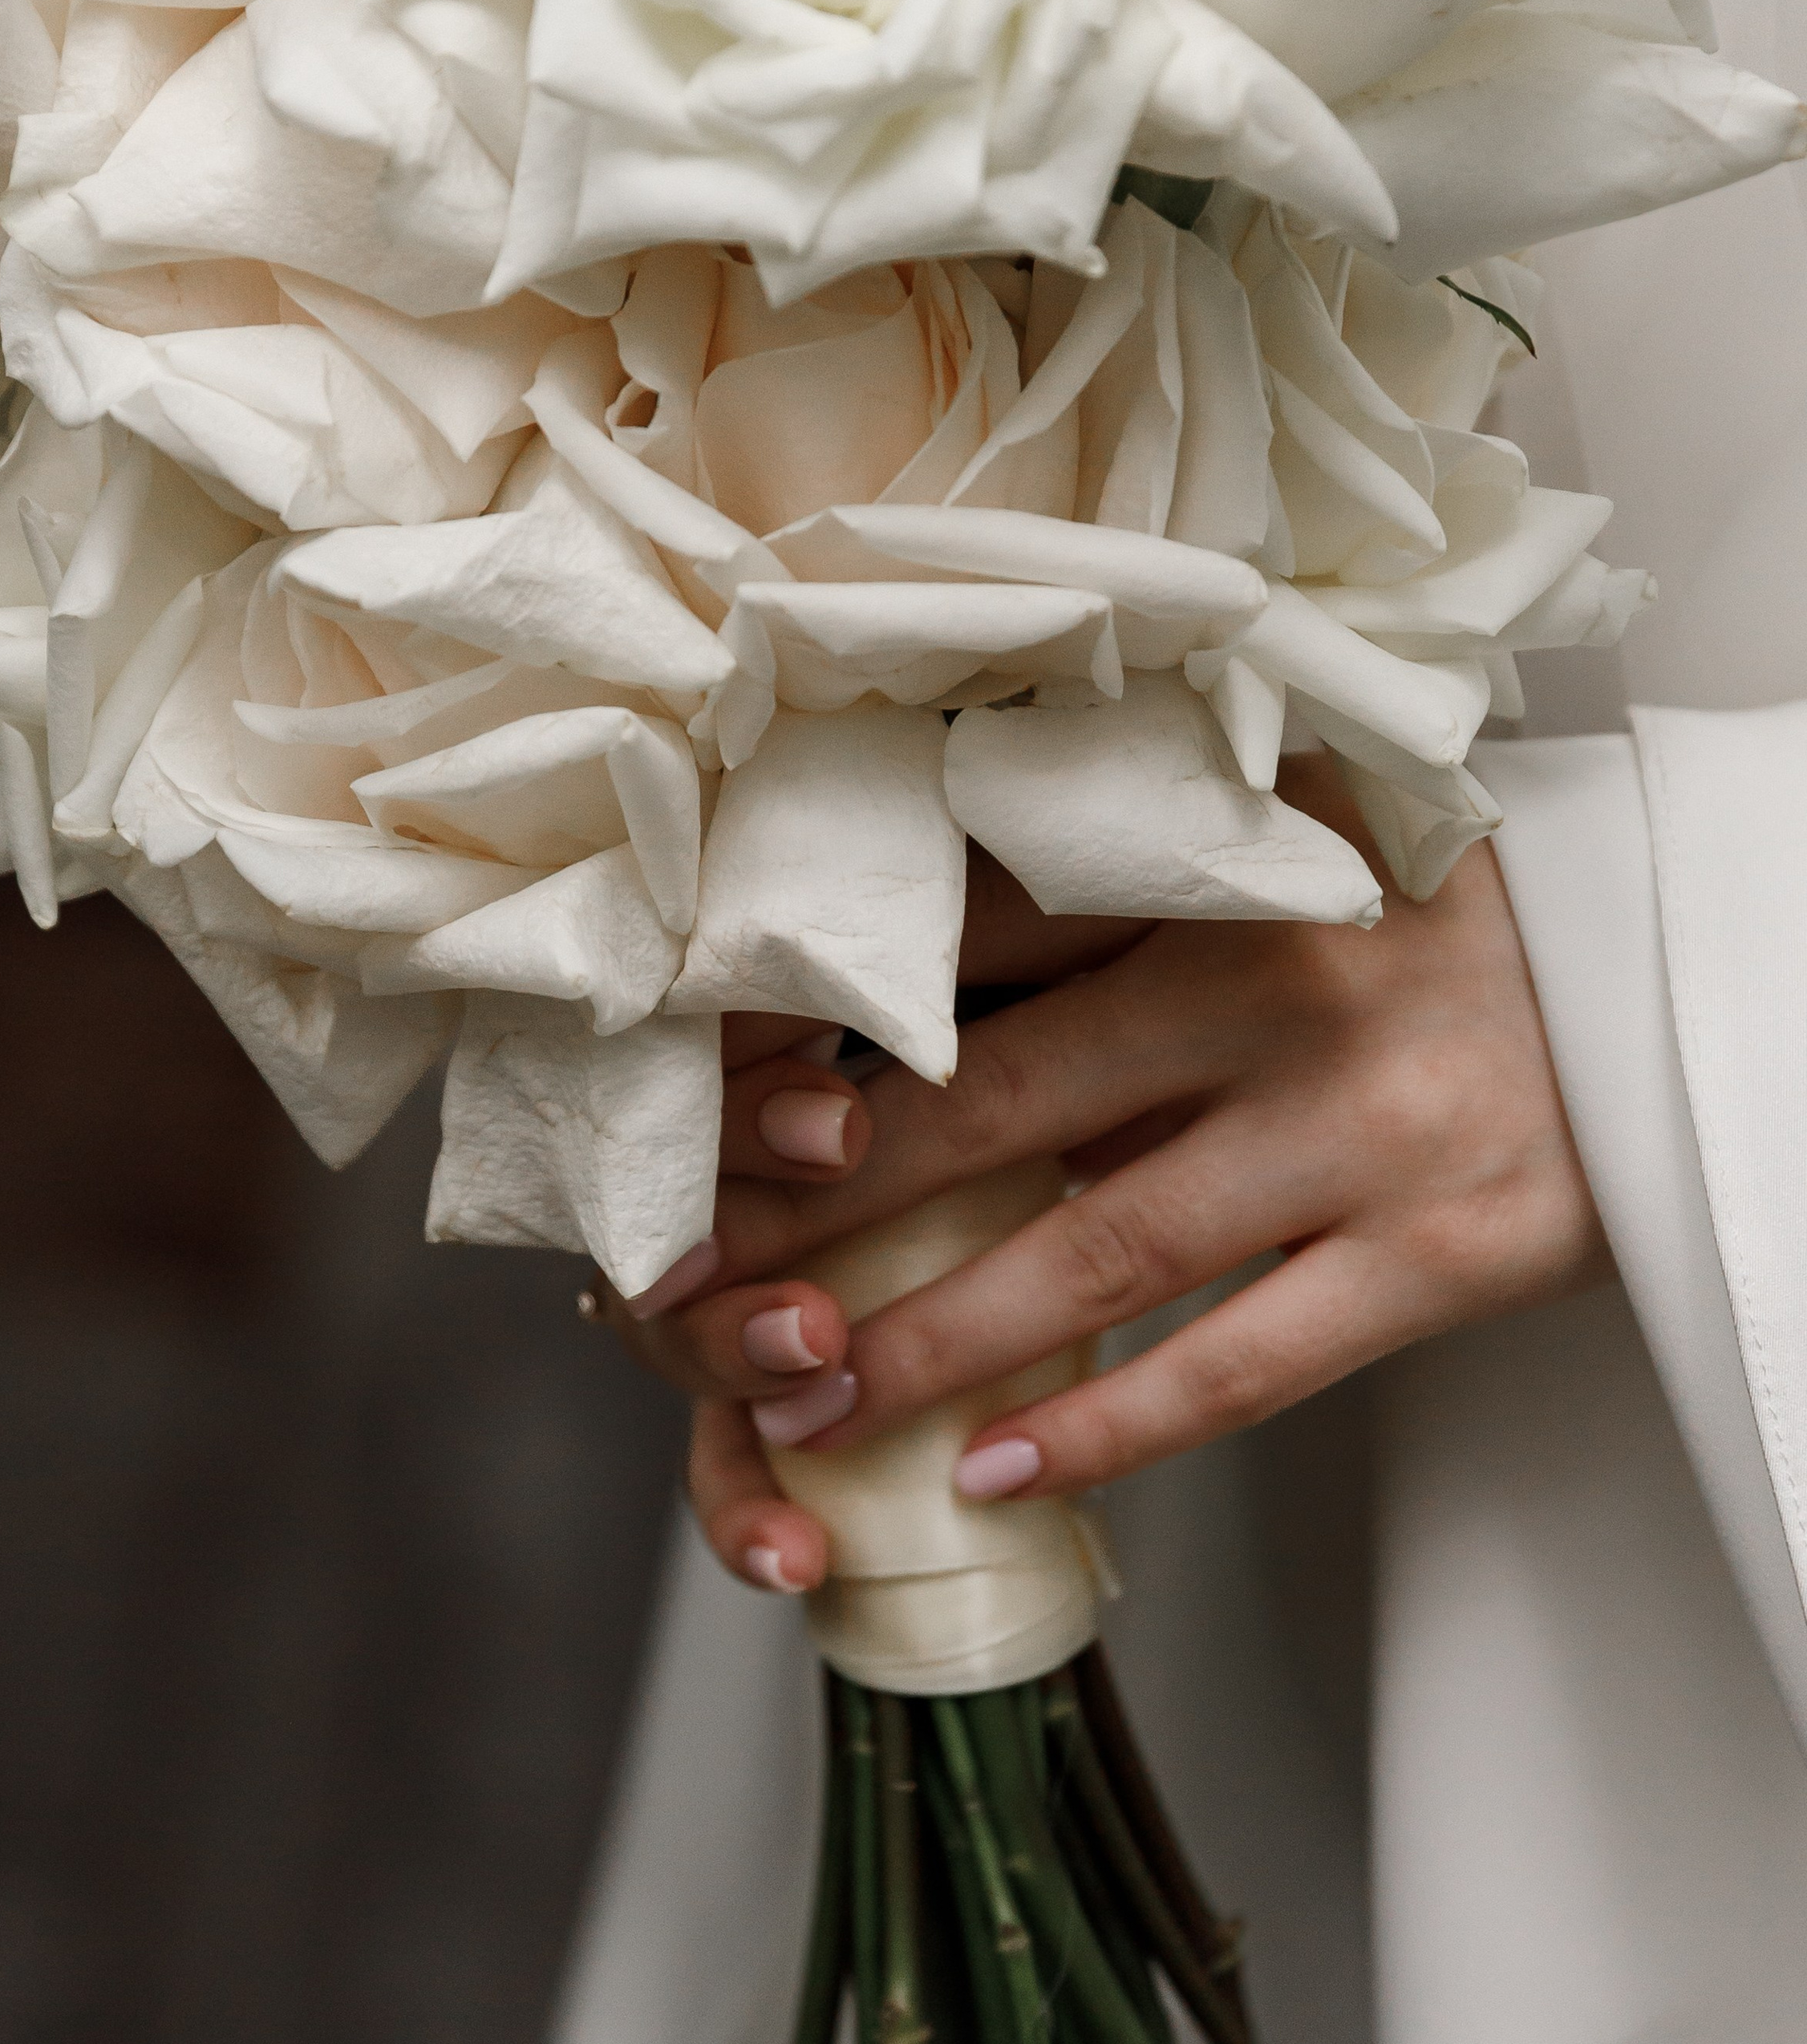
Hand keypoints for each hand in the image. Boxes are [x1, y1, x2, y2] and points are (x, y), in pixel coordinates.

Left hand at [603, 762, 1611, 1594]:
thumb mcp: (1250, 874)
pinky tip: (995, 1468)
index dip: (804, 1034)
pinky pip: (1247, 1362)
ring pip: (1096, 1252)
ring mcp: (1362, 1125)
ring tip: (804, 1400)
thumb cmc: (1413, 919)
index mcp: (1205, 871)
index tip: (684, 1111)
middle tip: (690, 1289)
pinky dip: (1112, 1426)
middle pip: (987, 1105)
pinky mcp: (1449, 1247)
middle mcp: (1269, 987)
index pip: (951, 953)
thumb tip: (882, 1020)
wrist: (1656, 965)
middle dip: (816, 1207)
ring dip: (931, 1339)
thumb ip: (1091, 930)